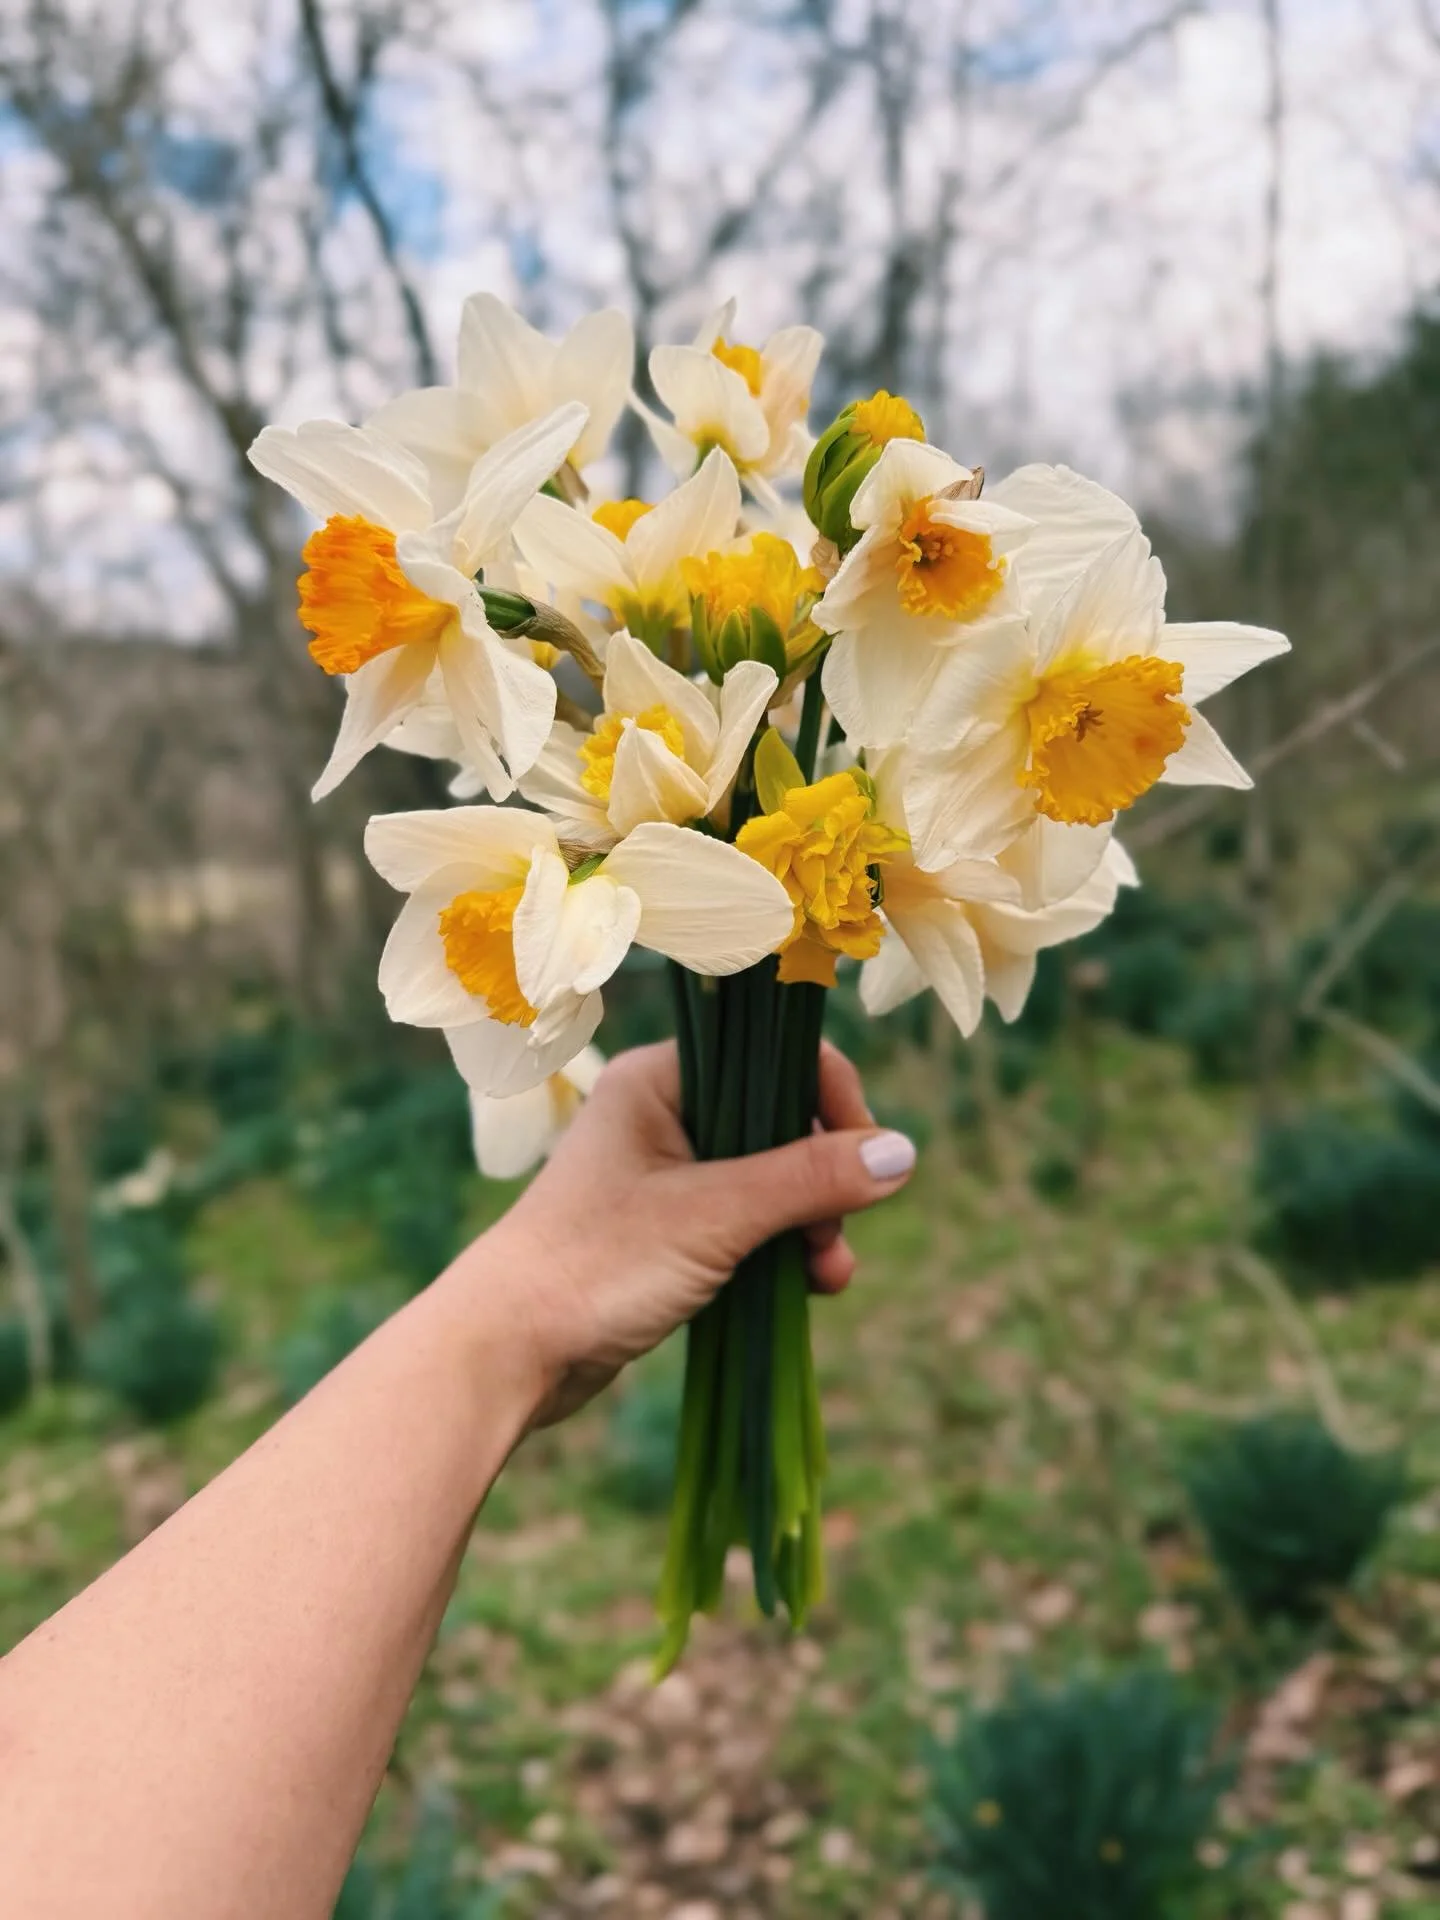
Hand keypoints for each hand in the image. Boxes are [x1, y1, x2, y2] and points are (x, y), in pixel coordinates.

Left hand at [457, 1040, 916, 1425]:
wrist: (507, 1352)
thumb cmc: (596, 1265)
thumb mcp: (715, 1216)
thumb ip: (809, 1180)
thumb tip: (904, 1153)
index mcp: (660, 1079)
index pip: (777, 1058)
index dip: (834, 1103)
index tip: (868, 1163)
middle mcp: (663, 1113)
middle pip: (782, 1121)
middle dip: (825, 1182)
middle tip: (833, 1238)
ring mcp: (664, 1174)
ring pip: (771, 1179)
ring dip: (810, 1224)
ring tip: (825, 1276)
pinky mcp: (667, 1230)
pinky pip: (748, 1222)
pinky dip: (781, 1250)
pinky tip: (806, 1288)